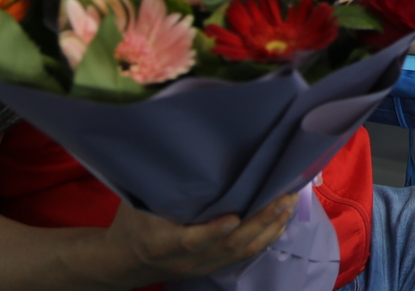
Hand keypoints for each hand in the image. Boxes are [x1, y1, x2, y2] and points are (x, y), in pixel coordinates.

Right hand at [104, 191, 296, 283]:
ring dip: (270, 226)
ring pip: (242, 250)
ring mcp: (203, 265)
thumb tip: (177, 148)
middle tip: (283, 196)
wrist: (123, 262)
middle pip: (229, 244)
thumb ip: (159, 184)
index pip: (191, 240)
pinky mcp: (213, 266)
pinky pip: (245, 253)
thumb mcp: (136, 203)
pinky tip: (282, 216)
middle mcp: (187, 259)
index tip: (233, 217)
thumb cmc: (131, 224)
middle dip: (260, 221)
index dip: (213, 231)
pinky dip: (266, 235)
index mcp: (162, 243)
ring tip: (290, 200)